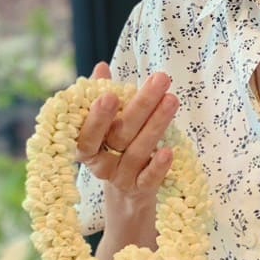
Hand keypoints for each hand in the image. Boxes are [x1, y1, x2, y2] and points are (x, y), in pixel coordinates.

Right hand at [75, 62, 178, 203]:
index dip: (98, 117)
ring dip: (156, 124)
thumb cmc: (114, 147)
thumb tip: (102, 67)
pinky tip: (169, 151)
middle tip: (159, 80)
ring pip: (138, 151)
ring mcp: (121, 178)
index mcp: (87, 146)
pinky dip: (158, 167)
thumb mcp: (106, 123)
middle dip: (141, 105)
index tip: (109, 95)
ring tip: (172, 100)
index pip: (88, 133)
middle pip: (120, 134)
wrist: (124, 191)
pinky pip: (149, 180)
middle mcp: (102, 163)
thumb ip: (102, 96)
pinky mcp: (140, 190)